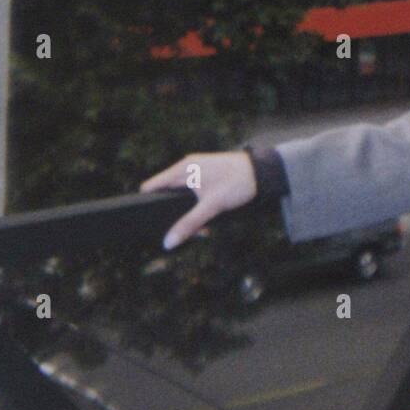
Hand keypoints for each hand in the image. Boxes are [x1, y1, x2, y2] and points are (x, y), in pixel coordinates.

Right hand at [140, 151, 257, 250]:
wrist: (263, 171)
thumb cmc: (237, 183)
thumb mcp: (212, 207)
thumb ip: (189, 224)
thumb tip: (168, 242)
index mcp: (182, 169)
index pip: (151, 187)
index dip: (146, 205)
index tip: (149, 223)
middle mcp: (186, 167)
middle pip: (166, 195)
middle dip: (172, 216)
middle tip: (189, 233)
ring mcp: (196, 170)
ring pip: (181, 197)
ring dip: (188, 215)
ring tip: (204, 230)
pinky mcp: (206, 175)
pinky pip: (193, 194)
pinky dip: (196, 208)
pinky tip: (208, 221)